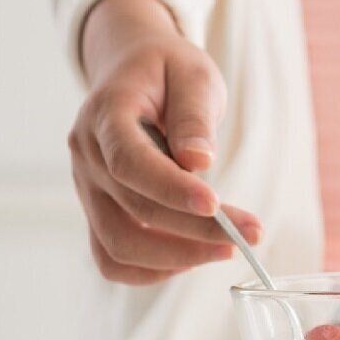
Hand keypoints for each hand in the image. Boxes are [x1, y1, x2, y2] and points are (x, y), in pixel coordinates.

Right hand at [69, 0, 260, 284]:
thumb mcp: (193, 74)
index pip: (130, 162)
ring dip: (177, 257)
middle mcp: (88, 155)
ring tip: (229, 247)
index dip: (171, 189)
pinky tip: (194, 258)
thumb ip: (194, 116)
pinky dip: (151, 270)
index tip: (217, 205)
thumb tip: (199, 162)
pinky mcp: (99, 209)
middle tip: (252, 234)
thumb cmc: (168, 71)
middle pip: (133, 210)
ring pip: (118, 245)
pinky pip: (111, 257)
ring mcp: (89, 187)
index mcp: (106, 114)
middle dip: (196, 230)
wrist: (133, 69)